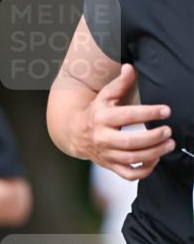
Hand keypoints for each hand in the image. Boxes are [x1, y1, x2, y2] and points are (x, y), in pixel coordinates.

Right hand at [77, 65, 173, 179]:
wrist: (75, 134)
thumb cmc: (95, 113)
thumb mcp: (104, 96)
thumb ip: (119, 83)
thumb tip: (129, 68)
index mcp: (102, 119)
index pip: (127, 116)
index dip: (148, 113)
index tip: (166, 111)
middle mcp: (102, 138)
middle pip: (130, 142)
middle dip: (152, 138)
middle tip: (168, 131)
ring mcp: (106, 154)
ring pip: (131, 159)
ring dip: (153, 154)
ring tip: (169, 145)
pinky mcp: (110, 166)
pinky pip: (128, 174)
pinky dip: (144, 170)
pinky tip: (155, 159)